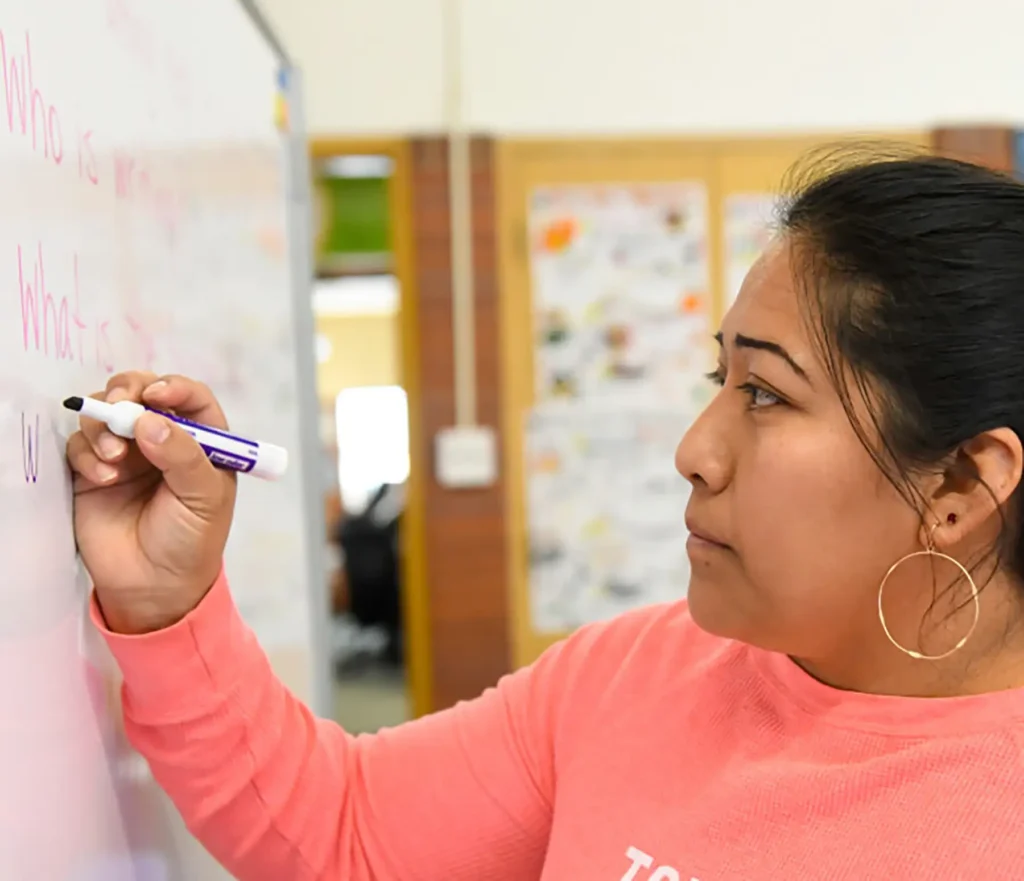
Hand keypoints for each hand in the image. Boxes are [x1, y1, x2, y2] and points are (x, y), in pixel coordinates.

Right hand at [67, 372, 236, 633]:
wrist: (154, 586)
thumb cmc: (191, 540)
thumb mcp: (203, 497)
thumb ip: (182, 455)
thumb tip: (150, 419)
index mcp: (200, 441)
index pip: (190, 397)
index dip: (175, 386)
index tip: (157, 393)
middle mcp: (162, 440)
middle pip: (141, 391)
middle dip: (128, 390)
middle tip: (121, 405)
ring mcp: (126, 454)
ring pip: (106, 412)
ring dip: (105, 423)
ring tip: (114, 457)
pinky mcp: (93, 472)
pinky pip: (80, 444)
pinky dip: (87, 453)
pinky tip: (103, 479)